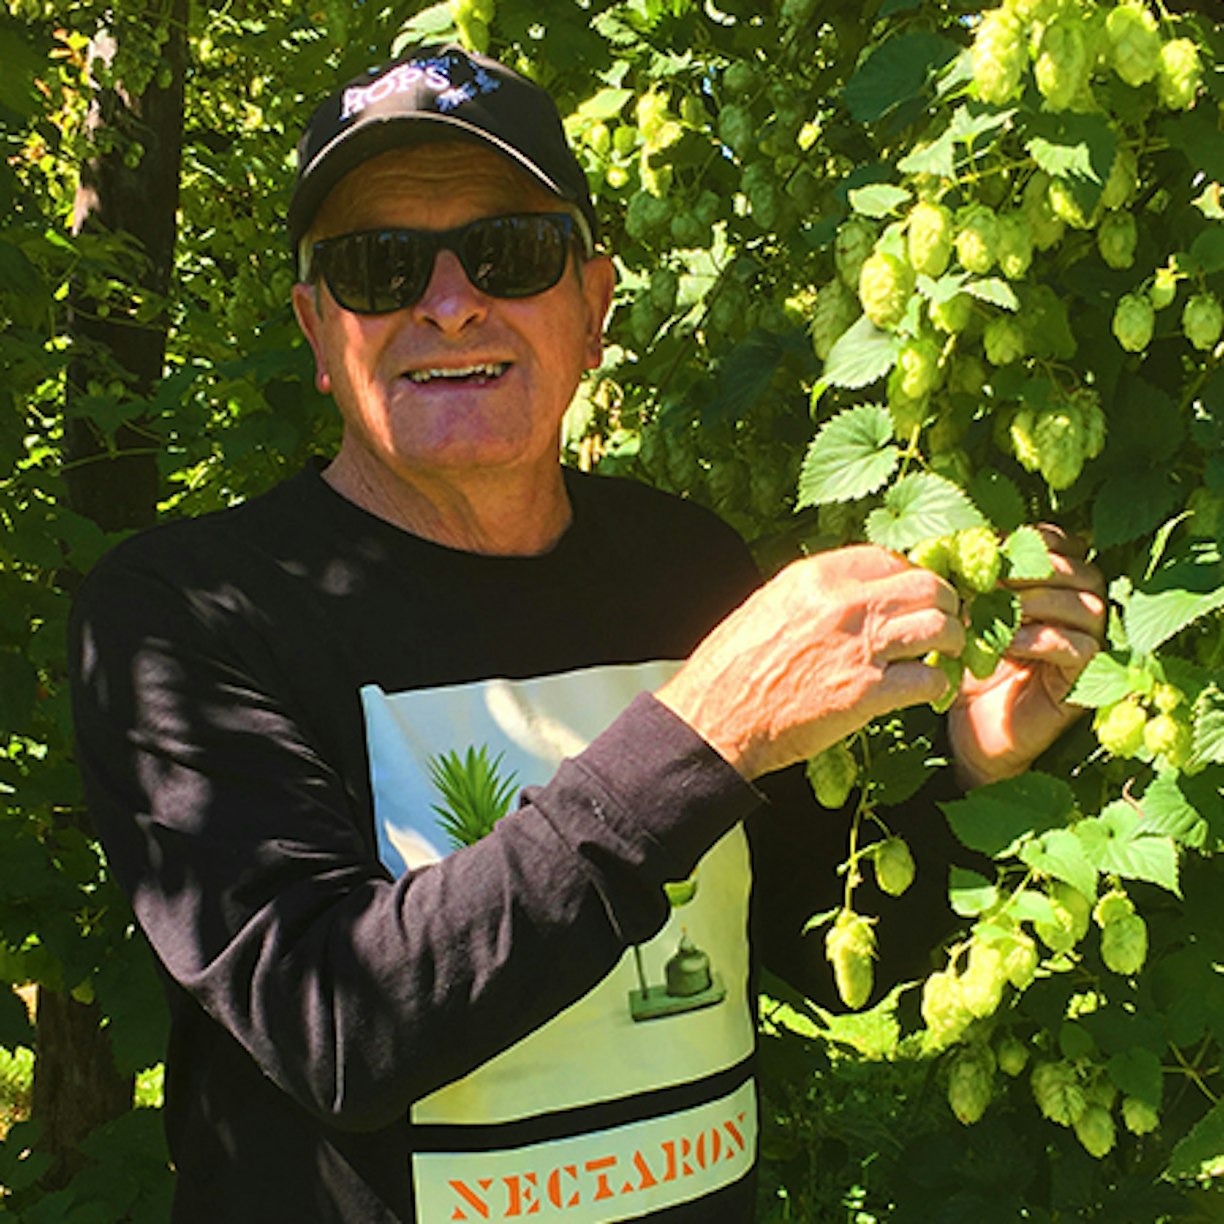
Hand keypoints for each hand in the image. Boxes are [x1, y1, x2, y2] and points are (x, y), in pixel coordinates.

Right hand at [657, 545, 963, 779]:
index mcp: (815, 577)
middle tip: (943, 624)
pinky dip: (936, 688)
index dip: (909, 576)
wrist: (714, 719)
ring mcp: (858, 647)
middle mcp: (842, 603)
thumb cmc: (733, 668)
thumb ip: (815, 594)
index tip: (914, 596)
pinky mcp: (866, 693)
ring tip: (944, 657)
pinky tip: (927, 694)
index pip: (888, 558)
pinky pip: (928, 680)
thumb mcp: (768, 607)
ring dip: (951, 643)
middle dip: (944, 605)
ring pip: (940, 627)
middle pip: (927, 586)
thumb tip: (851, 590)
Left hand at [948, 526, 1105, 788]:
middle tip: (991, 578)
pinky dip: (1040, 639)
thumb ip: (972, 578)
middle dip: (1033, 569)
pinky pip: (1077, 647)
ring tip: (996, 609)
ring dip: (1036, 601)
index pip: (1062, 544)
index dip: (1031, 541)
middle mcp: (1083, 609)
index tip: (990, 546)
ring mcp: (1090, 644)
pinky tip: (1006, 642)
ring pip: (1085, 606)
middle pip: (1079, 571)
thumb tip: (954, 539)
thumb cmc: (967, 665)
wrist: (972, 729)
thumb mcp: (966, 614)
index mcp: (1058, 584)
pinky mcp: (1086, 679)